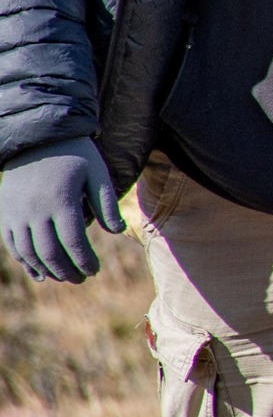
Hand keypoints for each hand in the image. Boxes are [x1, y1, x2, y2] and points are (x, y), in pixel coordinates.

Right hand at [0, 137, 124, 283]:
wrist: (38, 138)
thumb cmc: (76, 156)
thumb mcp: (98, 173)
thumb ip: (107, 204)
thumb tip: (117, 232)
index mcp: (61, 200)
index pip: (73, 243)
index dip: (85, 261)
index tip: (96, 270)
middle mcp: (34, 210)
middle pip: (50, 253)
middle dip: (67, 271)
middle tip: (82, 278)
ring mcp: (15, 213)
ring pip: (29, 253)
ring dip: (47, 270)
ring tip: (65, 277)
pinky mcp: (4, 214)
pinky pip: (13, 245)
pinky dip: (26, 262)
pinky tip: (40, 273)